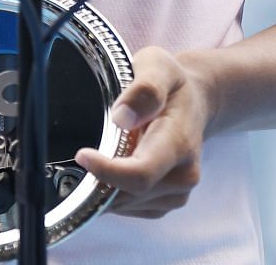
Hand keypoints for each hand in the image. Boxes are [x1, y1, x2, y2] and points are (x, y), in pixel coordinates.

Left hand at [73, 46, 211, 218]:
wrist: (194, 102)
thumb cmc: (172, 84)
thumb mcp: (159, 67)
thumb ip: (144, 88)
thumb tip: (122, 117)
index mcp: (179, 143)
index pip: (140, 174)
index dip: (107, 171)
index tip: (81, 154)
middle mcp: (183, 175)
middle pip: (127, 193)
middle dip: (100, 176)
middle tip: (91, 145)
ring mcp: (177, 194)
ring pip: (124, 204)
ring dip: (106, 184)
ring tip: (109, 150)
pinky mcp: (166, 203)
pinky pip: (128, 208)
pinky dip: (113, 191)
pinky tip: (115, 165)